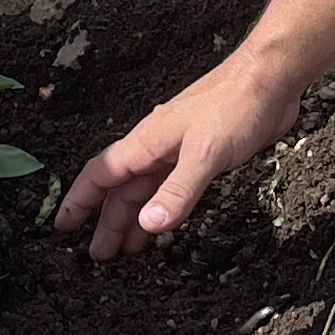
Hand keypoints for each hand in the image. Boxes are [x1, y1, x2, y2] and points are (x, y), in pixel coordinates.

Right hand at [58, 50, 302, 263]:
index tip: (63, 225)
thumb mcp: (206, 153)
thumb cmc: (236, 105)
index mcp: (147, 143)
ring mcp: (179, 150)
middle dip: (108, 222)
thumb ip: (178, 191)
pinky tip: (164, 221)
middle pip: (122, 189)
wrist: (271, 78)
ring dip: (134, 218)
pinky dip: (162, 207)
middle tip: (100, 255)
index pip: (101, 175)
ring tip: (126, 250)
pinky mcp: (203, 154)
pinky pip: (171, 186)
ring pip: (147, 189)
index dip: (80, 201)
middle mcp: (157, 147)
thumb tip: (149, 225)